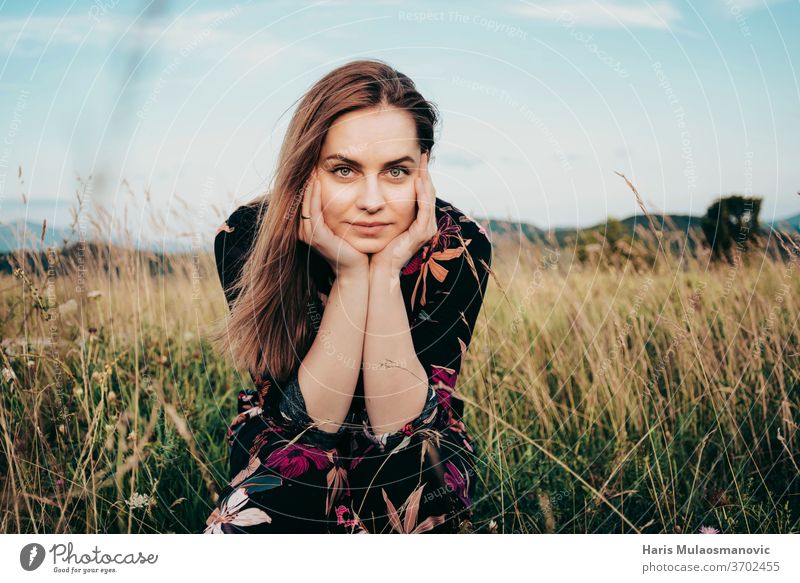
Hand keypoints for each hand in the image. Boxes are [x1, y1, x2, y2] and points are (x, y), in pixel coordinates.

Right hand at [298, 168, 368, 276]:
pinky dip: (314, 197)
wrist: (356, 269)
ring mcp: (310, 235)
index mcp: (310, 229)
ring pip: (306, 205)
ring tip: (313, 170)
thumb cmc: (353, 248)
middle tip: (311, 164)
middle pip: (302, 202)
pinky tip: (318, 184)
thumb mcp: (342, 227)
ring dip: (309, 187)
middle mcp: (305, 232)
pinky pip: (314, 213)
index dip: (308, 186)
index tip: (314, 168)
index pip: (305, 202)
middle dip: (306, 183)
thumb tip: (341, 196)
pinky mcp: (318, 237)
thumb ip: (336, 213)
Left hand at [370, 151, 437, 275]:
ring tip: (422, 161)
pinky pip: (424, 209)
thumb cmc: (378, 247)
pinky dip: (421, 194)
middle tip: (423, 152)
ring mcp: (427, 229)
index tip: (416, 157)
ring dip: (426, 178)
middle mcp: (427, 224)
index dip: (421, 174)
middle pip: (429, 191)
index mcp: (420, 221)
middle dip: (426, 171)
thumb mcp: (384, 222)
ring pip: (429, 197)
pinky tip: (418, 181)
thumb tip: (377, 190)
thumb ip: (386, 208)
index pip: (423, 192)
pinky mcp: (422, 233)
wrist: (379, 269)